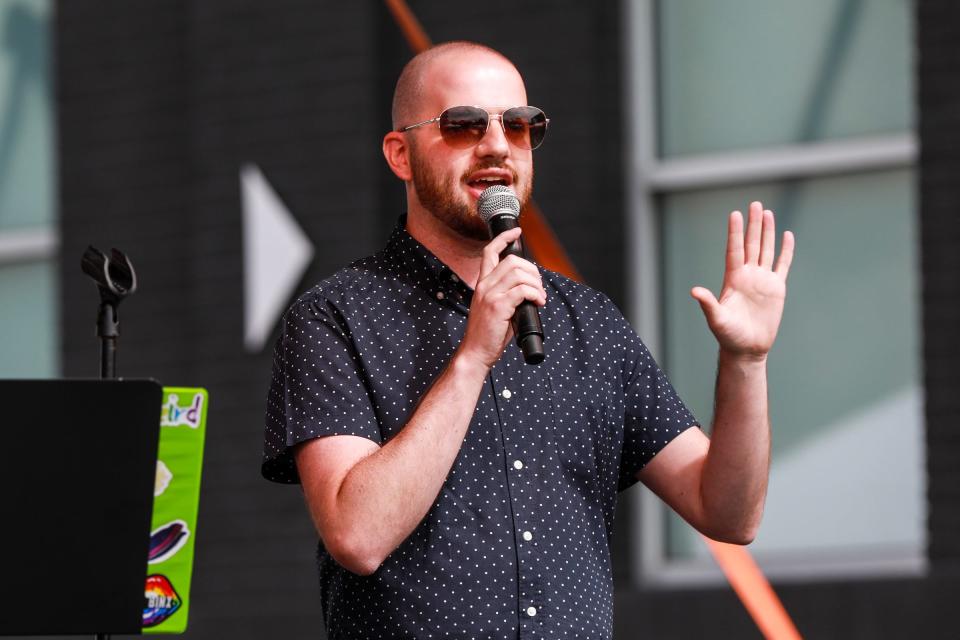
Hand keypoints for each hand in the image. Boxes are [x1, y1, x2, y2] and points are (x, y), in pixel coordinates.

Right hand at [458, 227, 546, 368]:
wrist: (476, 352)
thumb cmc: (488, 334)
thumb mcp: (495, 308)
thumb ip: (508, 295)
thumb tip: (530, 290)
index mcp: (482, 284)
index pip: (490, 252)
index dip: (504, 238)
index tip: (516, 231)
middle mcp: (484, 286)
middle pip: (512, 261)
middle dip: (532, 270)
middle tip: (538, 287)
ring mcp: (490, 295)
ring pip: (520, 274)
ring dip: (536, 284)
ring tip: (540, 297)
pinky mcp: (498, 306)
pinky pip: (523, 290)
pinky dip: (536, 294)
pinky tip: (538, 302)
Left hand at [691, 201, 794, 359]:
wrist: (747, 348)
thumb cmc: (728, 335)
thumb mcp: (716, 319)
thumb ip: (708, 304)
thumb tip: (694, 291)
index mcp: (733, 279)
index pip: (734, 250)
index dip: (735, 232)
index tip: (735, 214)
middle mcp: (747, 275)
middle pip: (750, 244)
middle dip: (753, 225)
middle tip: (755, 204)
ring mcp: (762, 280)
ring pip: (765, 250)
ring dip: (767, 232)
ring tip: (767, 212)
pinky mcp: (776, 288)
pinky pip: (782, 265)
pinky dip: (785, 251)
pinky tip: (786, 236)